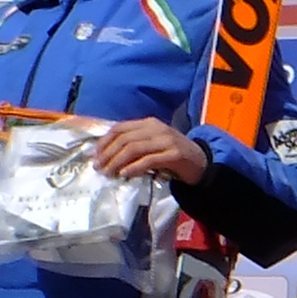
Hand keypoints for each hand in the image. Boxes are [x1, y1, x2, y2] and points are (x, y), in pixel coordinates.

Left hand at [93, 119, 207, 184]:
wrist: (201, 163)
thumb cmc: (173, 155)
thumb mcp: (153, 144)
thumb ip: (135, 144)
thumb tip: (108, 154)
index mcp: (149, 123)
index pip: (120, 128)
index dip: (105, 141)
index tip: (95, 155)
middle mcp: (157, 128)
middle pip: (125, 139)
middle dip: (108, 154)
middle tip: (99, 167)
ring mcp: (167, 140)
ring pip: (134, 148)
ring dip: (117, 162)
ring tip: (109, 172)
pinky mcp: (174, 155)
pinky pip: (149, 160)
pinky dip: (134, 167)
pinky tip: (125, 174)